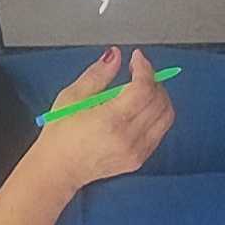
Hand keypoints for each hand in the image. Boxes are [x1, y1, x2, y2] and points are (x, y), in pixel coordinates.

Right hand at [28, 47, 173, 186]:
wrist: (59, 168)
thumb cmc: (60, 134)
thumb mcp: (72, 97)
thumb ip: (97, 74)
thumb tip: (114, 55)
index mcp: (110, 120)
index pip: (143, 88)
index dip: (144, 68)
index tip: (137, 58)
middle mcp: (127, 137)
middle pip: (158, 100)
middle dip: (153, 80)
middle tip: (138, 72)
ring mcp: (136, 151)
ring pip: (165, 116)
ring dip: (158, 97)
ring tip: (141, 89)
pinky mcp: (139, 159)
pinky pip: (160, 131)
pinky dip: (156, 115)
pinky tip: (139, 109)